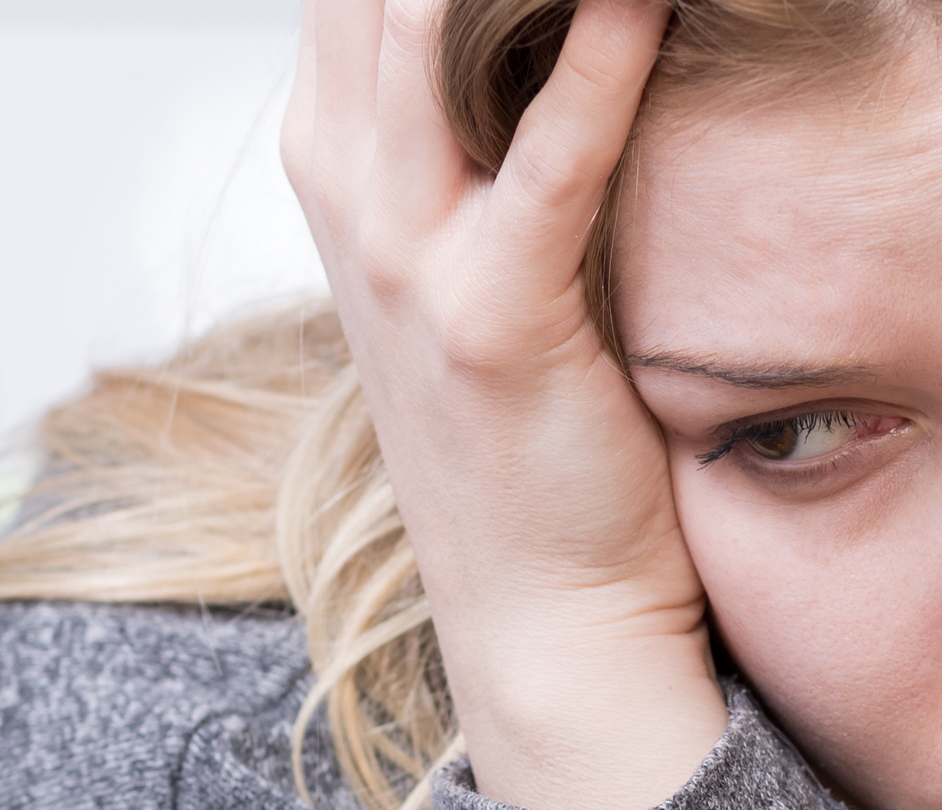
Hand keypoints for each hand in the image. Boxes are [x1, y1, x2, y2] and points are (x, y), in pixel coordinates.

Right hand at [282, 0, 719, 809]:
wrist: (544, 618)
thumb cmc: (542, 418)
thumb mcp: (487, 231)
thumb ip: (497, 106)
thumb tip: (579, 18)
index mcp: (339, 140)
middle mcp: (345, 172)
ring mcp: (400, 247)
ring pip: (433, 22)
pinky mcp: (487, 316)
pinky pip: (547, 152)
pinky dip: (602, 51)